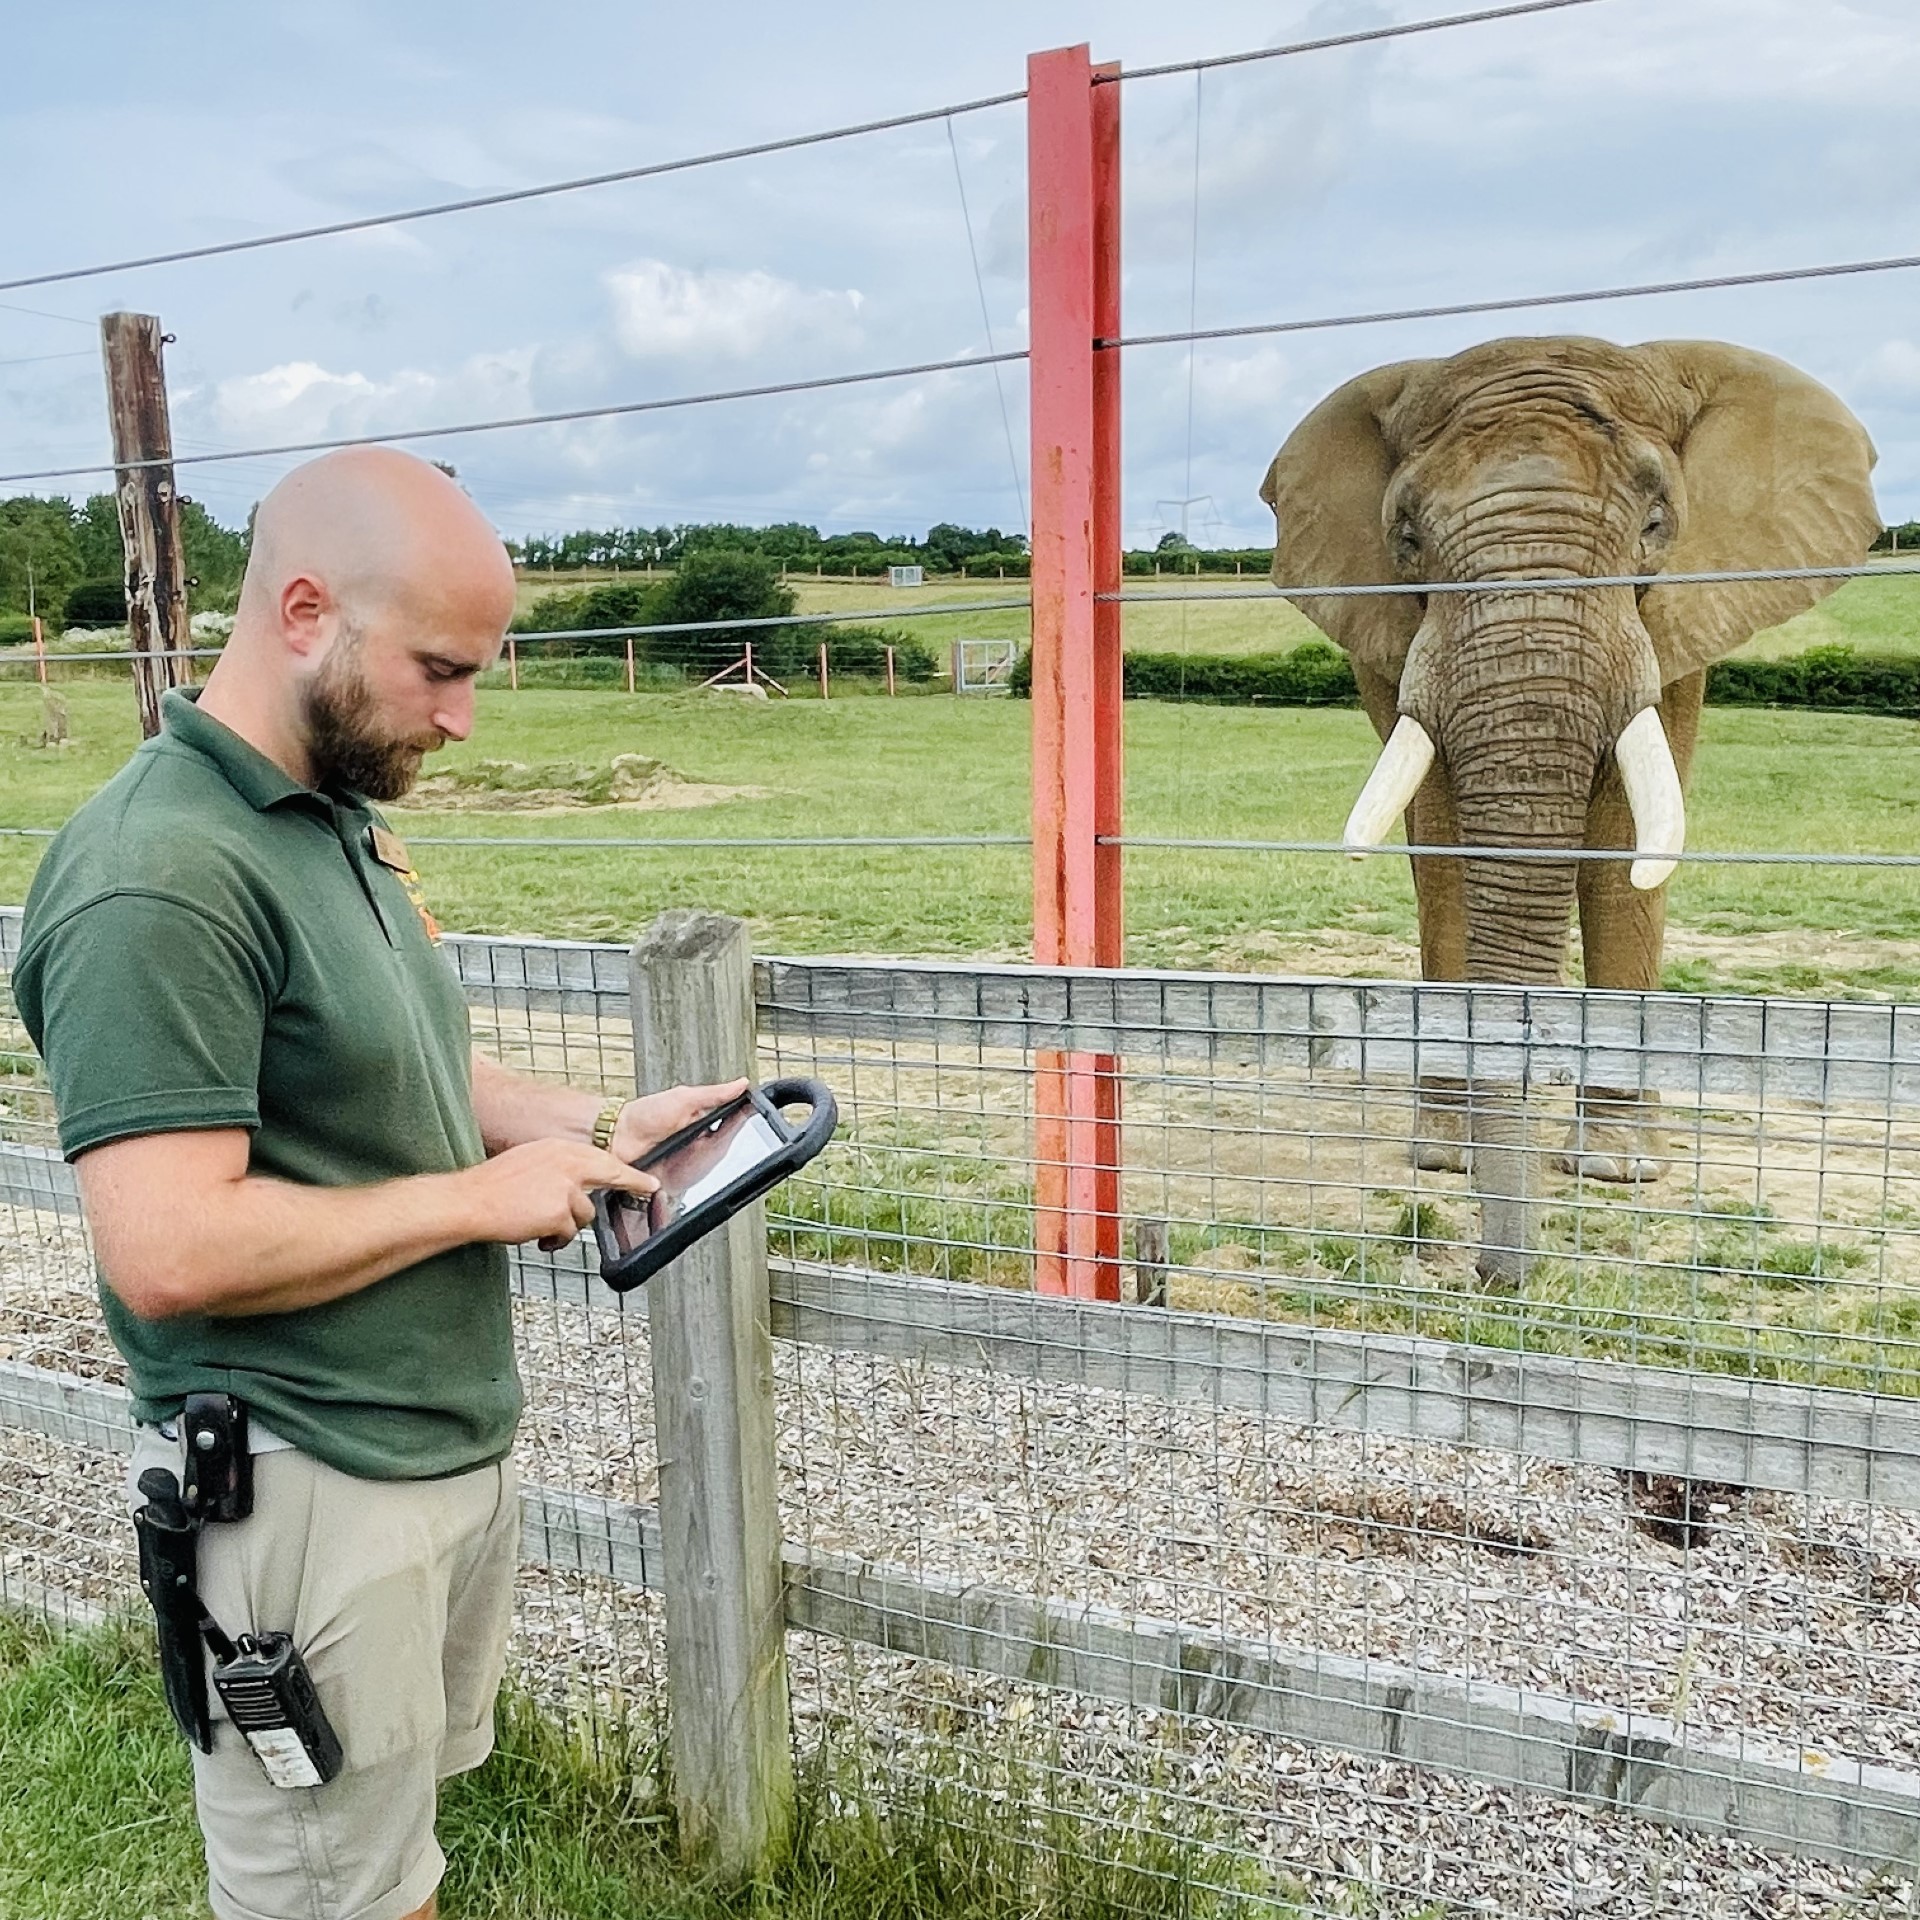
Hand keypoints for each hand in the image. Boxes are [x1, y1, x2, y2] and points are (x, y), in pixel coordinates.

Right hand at [460, 1139, 656, 1251]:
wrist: (469, 1201)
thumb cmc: (491, 1187)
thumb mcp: (529, 1163)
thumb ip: (556, 1170)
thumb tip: (576, 1187)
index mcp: (557, 1149)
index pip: (600, 1157)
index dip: (625, 1169)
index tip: (645, 1177)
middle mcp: (566, 1162)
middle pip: (611, 1173)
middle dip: (632, 1182)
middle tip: (649, 1188)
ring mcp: (565, 1186)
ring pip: (584, 1215)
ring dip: (566, 1224)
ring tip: (538, 1223)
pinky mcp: (560, 1211)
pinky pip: (567, 1234)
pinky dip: (553, 1239)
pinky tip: (535, 1235)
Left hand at [608, 1079, 750, 1164]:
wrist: (616, 1139)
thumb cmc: (644, 1115)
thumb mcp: (684, 1099)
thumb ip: (713, 1094)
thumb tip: (741, 1084)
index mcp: (701, 1115)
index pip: (730, 1117)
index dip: (743, 1116)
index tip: (757, 1114)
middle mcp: (697, 1136)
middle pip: (725, 1142)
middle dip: (728, 1143)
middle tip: (724, 1140)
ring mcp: (689, 1156)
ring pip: (713, 1161)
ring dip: (712, 1160)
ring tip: (706, 1155)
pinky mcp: (680, 1175)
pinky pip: (697, 1177)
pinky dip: (698, 1174)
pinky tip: (695, 1171)